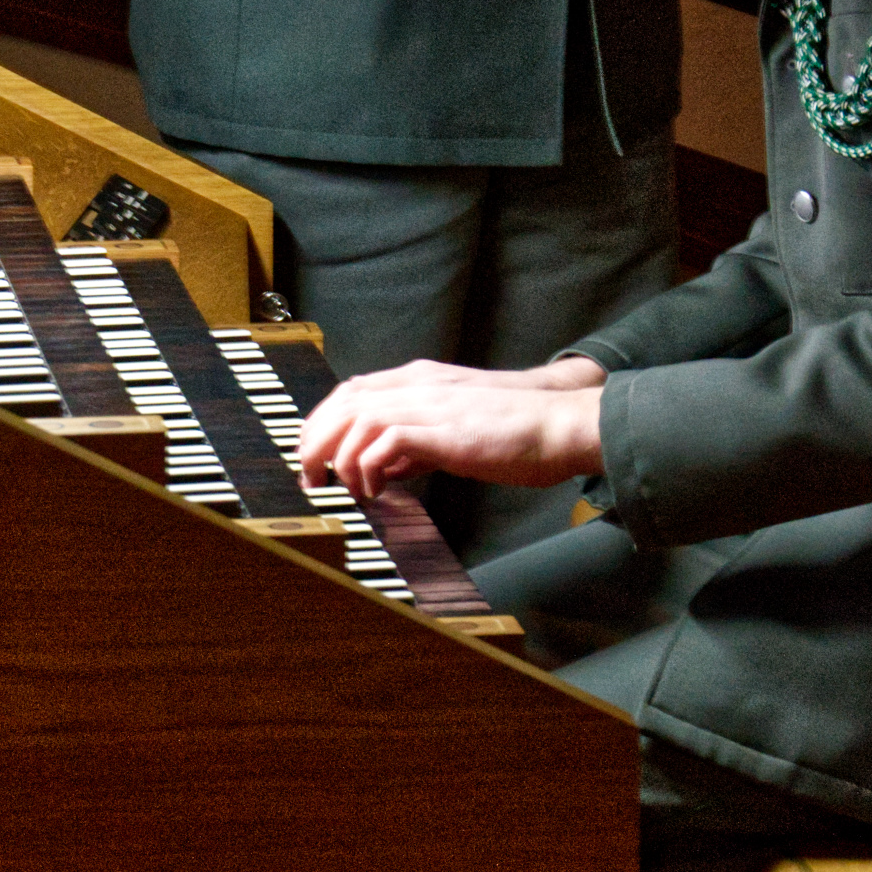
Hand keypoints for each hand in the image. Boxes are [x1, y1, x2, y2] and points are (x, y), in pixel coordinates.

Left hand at [298, 356, 605, 500]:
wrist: (560, 425)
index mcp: (422, 380)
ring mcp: (431, 403)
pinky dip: (368, 467)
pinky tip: (375, 490)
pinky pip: (384, 441)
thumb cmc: (518, 434)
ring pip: (356, 418)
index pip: (352, 391)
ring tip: (341, 487)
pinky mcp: (442, 428)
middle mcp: (420, 384)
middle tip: (311, 476)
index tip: (313, 455)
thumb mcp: (456, 434)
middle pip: (343, 401)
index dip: (323, 422)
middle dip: (316, 439)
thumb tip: (384, 469)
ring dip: (338, 456)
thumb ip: (417, 447)